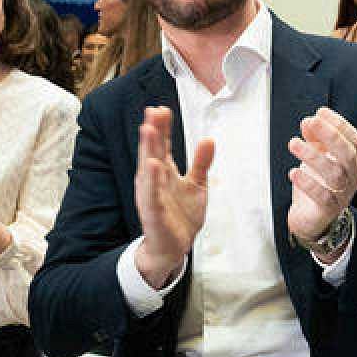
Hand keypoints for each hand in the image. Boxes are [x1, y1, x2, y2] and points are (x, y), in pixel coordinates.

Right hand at [133, 107, 214, 288]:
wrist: (173, 247)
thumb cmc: (180, 215)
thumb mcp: (196, 184)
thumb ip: (201, 162)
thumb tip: (209, 140)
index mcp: (164, 173)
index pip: (162, 146)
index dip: (162, 128)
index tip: (162, 109)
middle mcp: (154, 181)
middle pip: (153, 152)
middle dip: (153, 132)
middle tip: (153, 112)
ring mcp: (152, 196)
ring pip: (148, 170)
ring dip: (148, 150)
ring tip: (148, 130)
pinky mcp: (154, 213)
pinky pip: (152, 195)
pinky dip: (151, 181)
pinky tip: (152, 165)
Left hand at [287, 107, 356, 243]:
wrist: (312, 220)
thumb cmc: (317, 185)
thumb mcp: (315, 158)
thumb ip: (314, 139)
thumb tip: (309, 121)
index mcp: (353, 162)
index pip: (354, 140)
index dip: (339, 124)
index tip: (320, 112)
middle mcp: (352, 177)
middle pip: (348, 154)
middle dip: (330, 135)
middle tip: (311, 122)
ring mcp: (343, 194)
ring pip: (335, 174)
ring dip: (313, 156)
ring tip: (293, 144)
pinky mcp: (329, 210)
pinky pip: (323, 197)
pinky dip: (308, 183)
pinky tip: (294, 173)